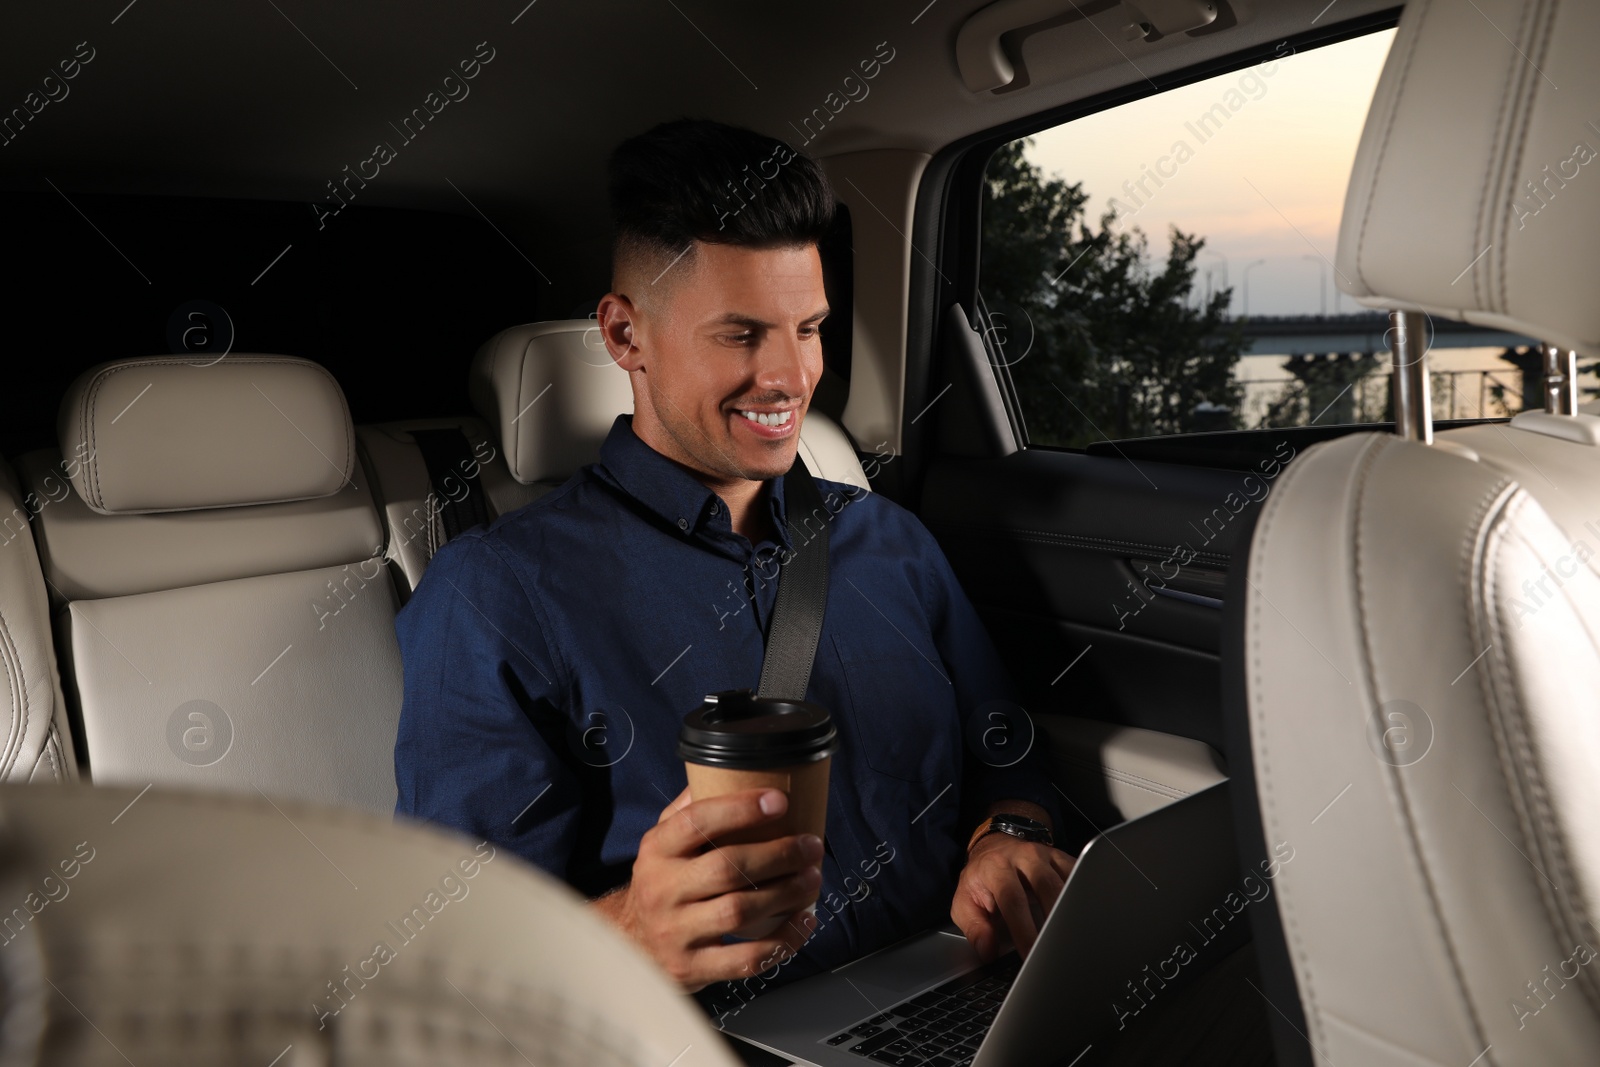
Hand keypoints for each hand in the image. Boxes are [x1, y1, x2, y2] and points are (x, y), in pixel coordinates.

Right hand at [591, 786, 823, 991]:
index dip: (740, 809)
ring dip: (785, 893)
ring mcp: (675, 931)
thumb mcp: (664, 841)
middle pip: (726, 868)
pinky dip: (781, 942)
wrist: (631, 944)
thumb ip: (691, 808)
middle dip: (778, 854)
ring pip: (738, 911)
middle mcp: (662, 889)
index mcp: (657, 850)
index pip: (697, 822)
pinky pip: (744, 958)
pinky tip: (803, 922)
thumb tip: (732, 767)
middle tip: (811, 846)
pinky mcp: (691, 967)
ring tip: (812, 879)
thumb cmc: (662, 883)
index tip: (778, 801)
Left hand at [951, 833, 1074, 962]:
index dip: (1024, 930)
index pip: (1013, 900)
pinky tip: (1085, 919)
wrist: (996, 846)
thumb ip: (975, 927)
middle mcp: (1025, 857)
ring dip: (1073, 912)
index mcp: (997, 867)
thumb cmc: (982, 879)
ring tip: (1076, 940)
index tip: (1031, 955)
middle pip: (1047, 887)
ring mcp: (1048, 856)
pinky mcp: (1064, 859)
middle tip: (1058, 951)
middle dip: (1056, 921)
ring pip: (1068, 883)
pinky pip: (1080, 877)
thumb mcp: (965, 901)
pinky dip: (1084, 898)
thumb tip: (988, 951)